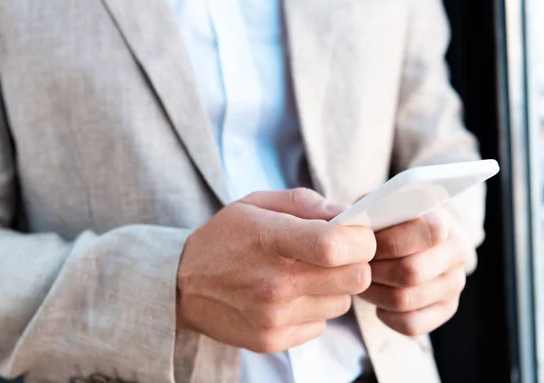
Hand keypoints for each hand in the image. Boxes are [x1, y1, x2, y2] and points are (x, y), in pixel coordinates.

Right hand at [177, 188, 375, 352]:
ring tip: (303, 275)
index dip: (360, 239)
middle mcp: (274, 283)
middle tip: (335, 254)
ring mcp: (274, 317)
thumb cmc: (223, 239)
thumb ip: (304, 203)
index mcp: (270, 241)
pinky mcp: (272, 340)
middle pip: (355, 278)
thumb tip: (345, 214)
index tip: (356, 234)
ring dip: (333, 287)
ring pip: (342, 303)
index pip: (337, 245)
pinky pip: (321, 325)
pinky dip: (313, 309)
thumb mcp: (255, 204)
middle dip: (355, 262)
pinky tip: (289, 296)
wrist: (182, 286)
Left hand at [359, 211, 468, 335]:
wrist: (402, 240)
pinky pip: (411, 324)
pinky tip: (378, 301)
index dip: (389, 241)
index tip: (364, 243)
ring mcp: (453, 283)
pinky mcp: (445, 309)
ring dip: (375, 293)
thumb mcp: (374, 206)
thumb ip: (365, 209)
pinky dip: (387, 315)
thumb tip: (347, 223)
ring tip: (363, 282)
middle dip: (375, 270)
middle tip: (357, 267)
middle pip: (411, 271)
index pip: (429, 232)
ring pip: (405, 300)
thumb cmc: (382, 222)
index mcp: (442, 220)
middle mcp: (456, 252)